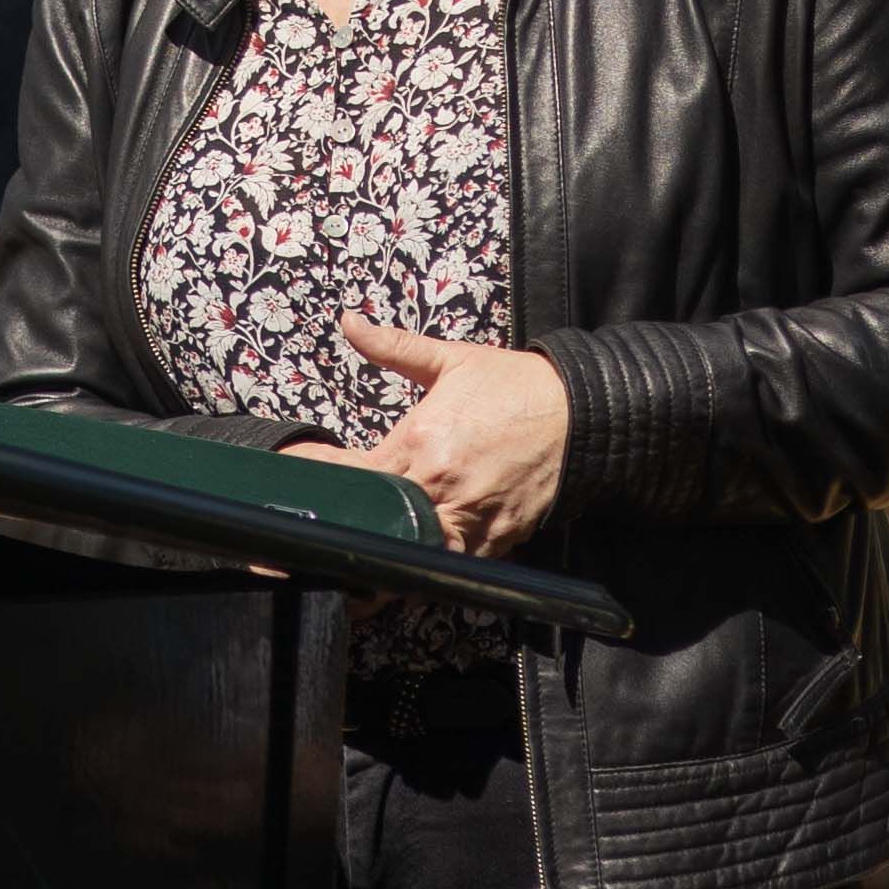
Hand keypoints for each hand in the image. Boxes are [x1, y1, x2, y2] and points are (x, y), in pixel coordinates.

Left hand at [338, 322, 566, 552]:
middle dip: (354, 520)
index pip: (354, 473)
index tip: (306, 475)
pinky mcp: (498, 538)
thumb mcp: (451, 360)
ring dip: (390, 553)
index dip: (323, 475)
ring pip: (414, 553)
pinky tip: (417, 561)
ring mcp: (470, 516)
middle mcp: (441, 483)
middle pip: (377, 519)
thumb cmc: (515, 387)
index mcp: (422, 440)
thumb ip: (393, 346)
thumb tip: (350, 321)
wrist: (581, 411)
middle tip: (330, 523)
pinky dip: (434, 566)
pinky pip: (456, 566)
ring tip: (368, 554)